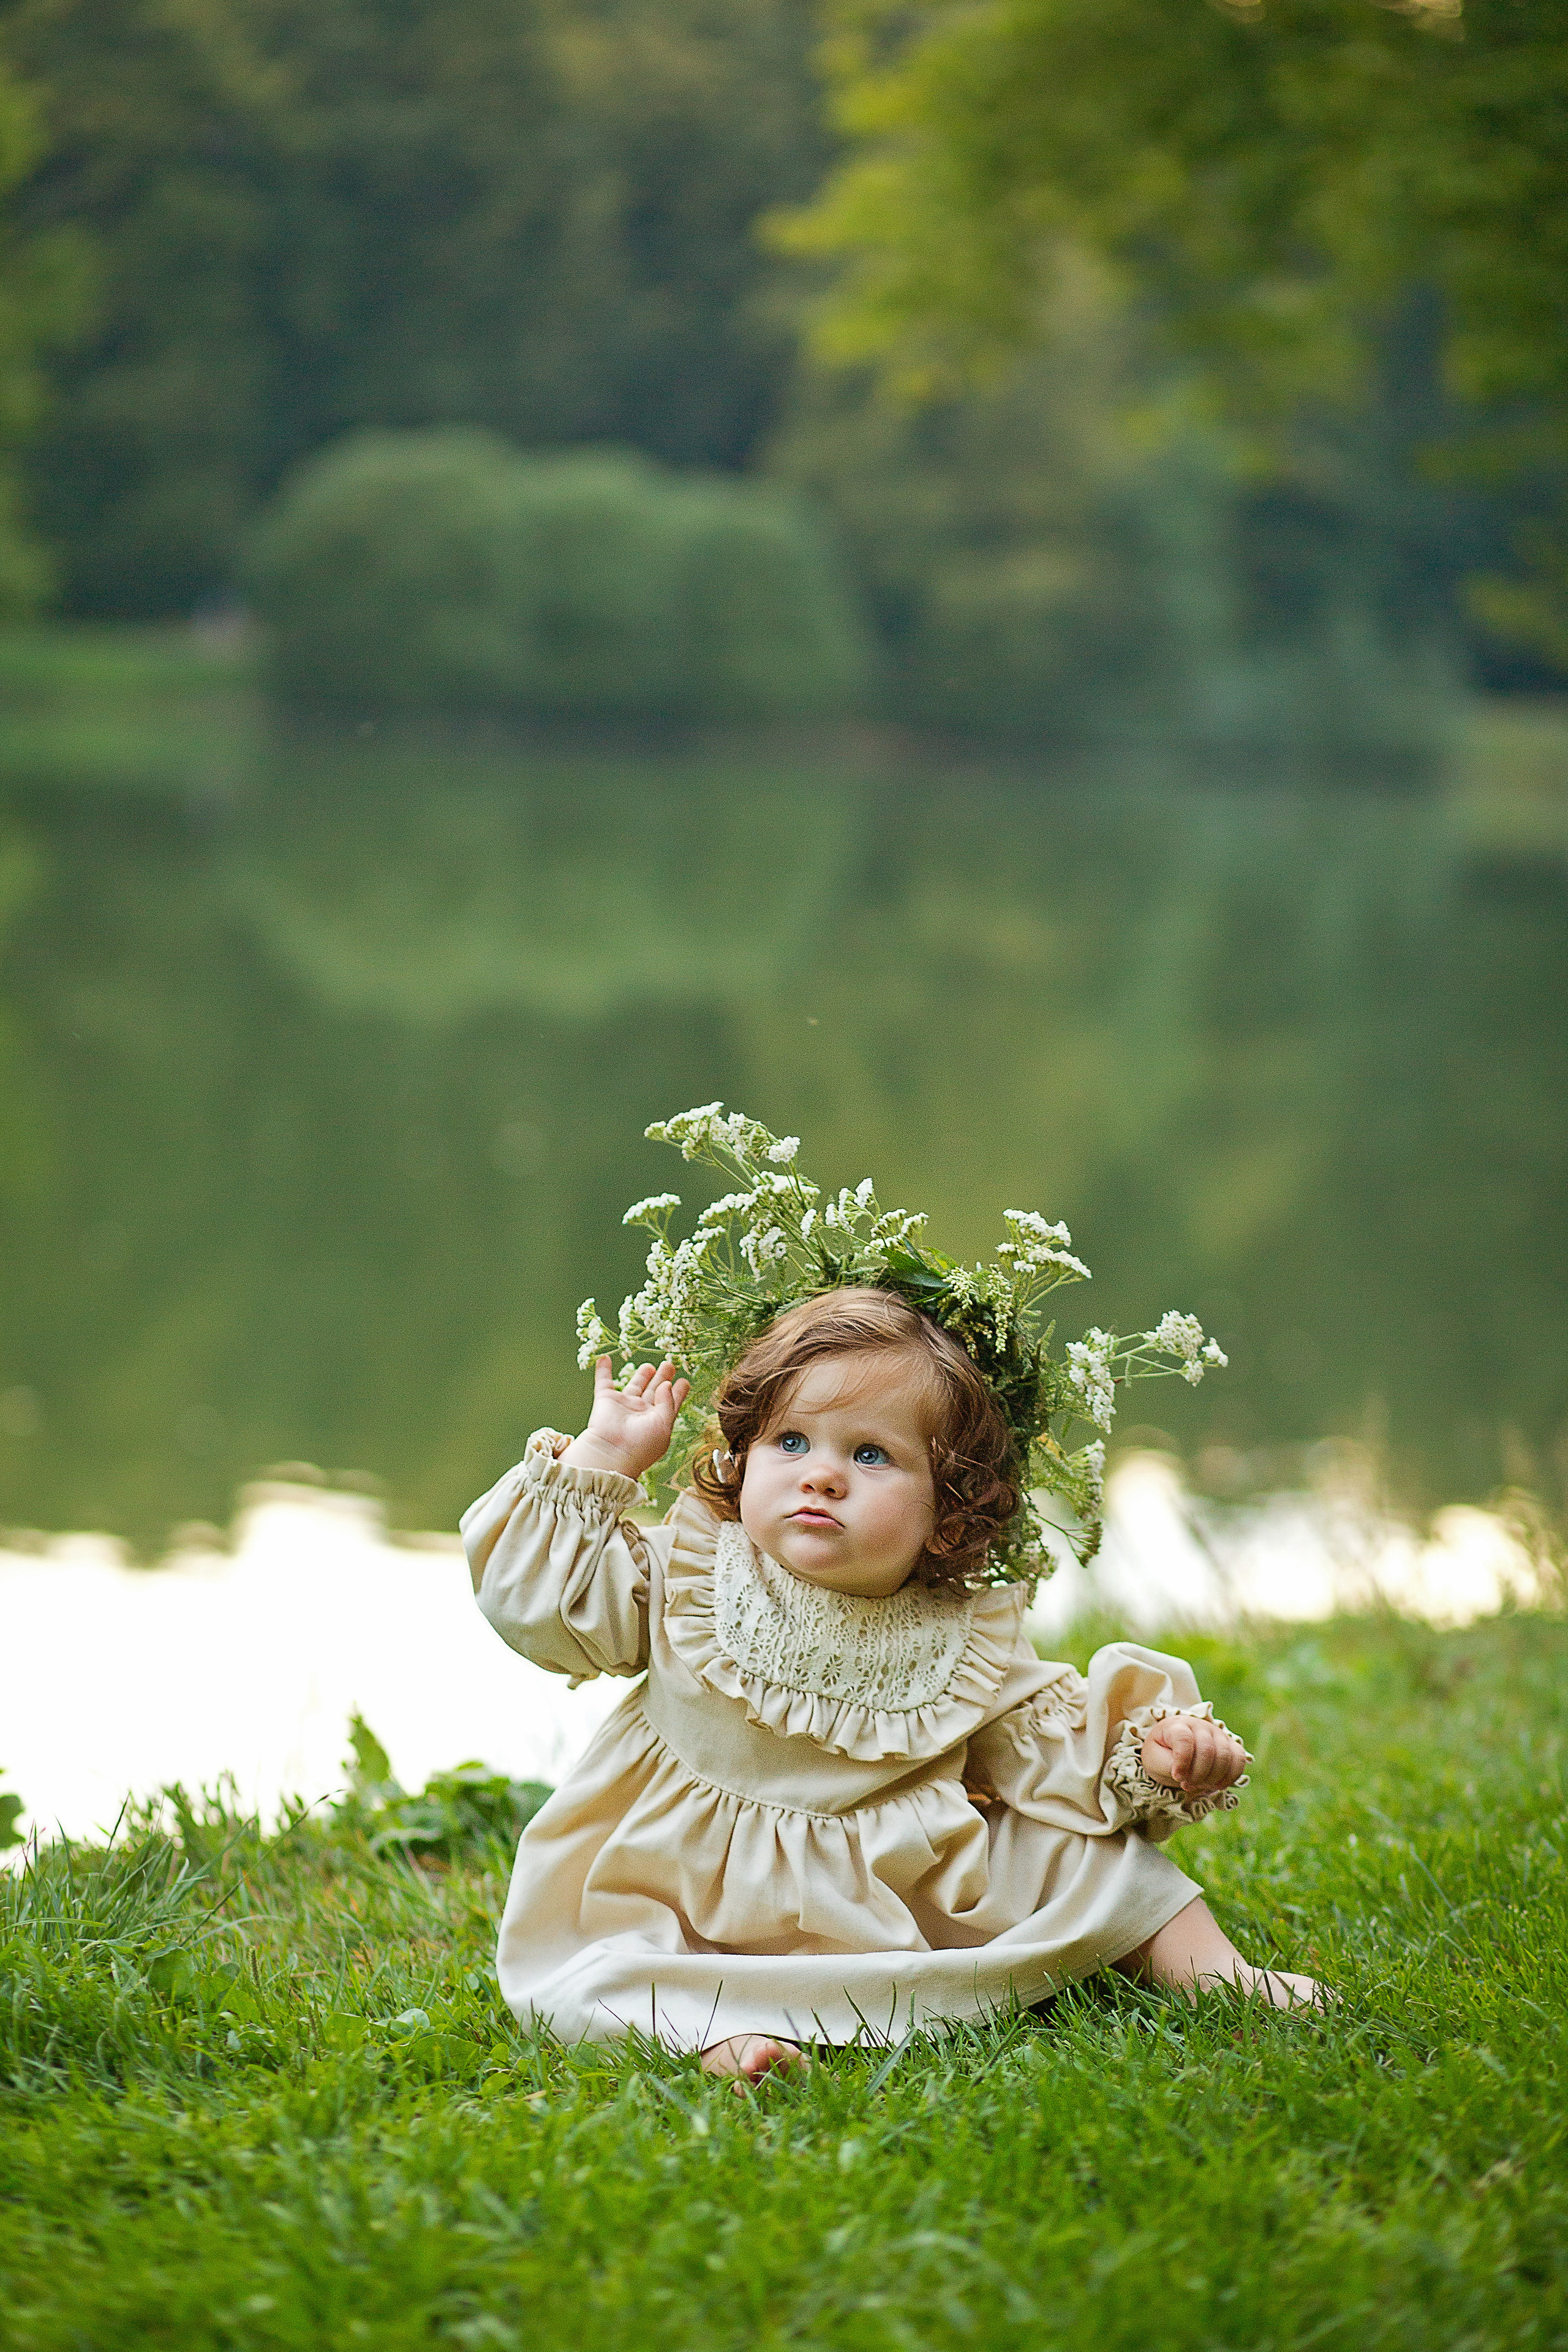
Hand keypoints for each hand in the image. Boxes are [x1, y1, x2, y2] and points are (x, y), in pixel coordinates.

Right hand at [562, 1356, 689, 1483]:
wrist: (611, 1453)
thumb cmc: (642, 1445)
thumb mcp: (664, 1425)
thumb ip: (669, 1402)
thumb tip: (668, 1384)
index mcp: (658, 1421)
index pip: (671, 1403)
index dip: (678, 1392)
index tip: (685, 1381)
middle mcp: (642, 1413)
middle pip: (655, 1392)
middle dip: (663, 1378)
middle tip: (670, 1365)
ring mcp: (624, 1406)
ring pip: (635, 1386)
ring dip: (642, 1375)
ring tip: (650, 1365)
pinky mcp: (606, 1400)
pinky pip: (604, 1381)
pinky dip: (603, 1370)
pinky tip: (605, 1358)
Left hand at [1140, 1715, 1247, 1799]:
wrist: (1171, 1751)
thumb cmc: (1161, 1754)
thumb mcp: (1154, 1759)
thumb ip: (1167, 1764)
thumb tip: (1183, 1773)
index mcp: (1177, 1725)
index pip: (1184, 1739)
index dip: (1182, 1761)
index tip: (1177, 1776)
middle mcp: (1199, 1725)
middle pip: (1207, 1749)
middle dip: (1198, 1774)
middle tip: (1186, 1785)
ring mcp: (1217, 1733)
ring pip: (1225, 1755)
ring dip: (1213, 1778)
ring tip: (1198, 1786)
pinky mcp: (1230, 1745)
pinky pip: (1239, 1759)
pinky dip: (1231, 1776)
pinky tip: (1217, 1785)